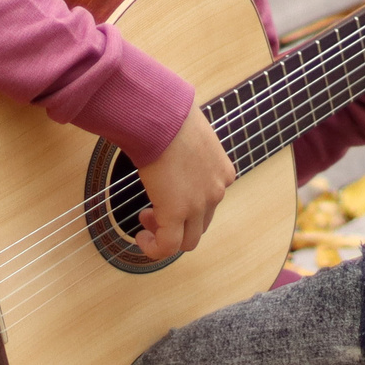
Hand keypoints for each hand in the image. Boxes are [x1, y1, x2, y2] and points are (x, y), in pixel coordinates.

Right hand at [133, 108, 235, 258]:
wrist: (161, 116)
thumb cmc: (168, 115)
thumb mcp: (189, 133)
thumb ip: (186, 147)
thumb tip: (169, 139)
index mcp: (223, 172)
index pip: (210, 201)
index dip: (188, 204)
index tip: (166, 195)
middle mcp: (216, 191)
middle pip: (201, 224)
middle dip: (178, 222)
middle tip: (153, 212)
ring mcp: (199, 205)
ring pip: (188, 240)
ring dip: (166, 236)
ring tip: (146, 223)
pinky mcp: (177, 213)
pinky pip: (169, 246)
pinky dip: (155, 249)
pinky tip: (142, 238)